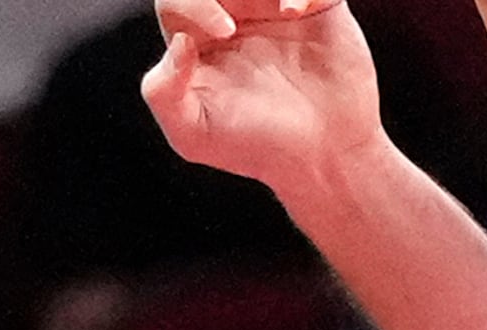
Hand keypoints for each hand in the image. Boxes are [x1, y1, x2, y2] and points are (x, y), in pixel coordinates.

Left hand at [140, 0, 382, 197]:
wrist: (324, 156)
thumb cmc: (258, 147)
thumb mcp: (192, 134)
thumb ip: (162, 92)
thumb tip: (178, 42)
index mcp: (196, 41)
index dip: (193, 2)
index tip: (224, 32)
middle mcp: (232, 17)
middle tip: (236, 21)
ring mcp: (273, 8)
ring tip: (278, 7)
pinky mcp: (316, 6)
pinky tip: (295, 10)